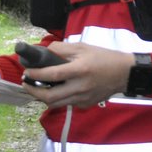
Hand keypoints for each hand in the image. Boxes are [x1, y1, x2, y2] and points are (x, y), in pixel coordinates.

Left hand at [18, 43, 134, 107]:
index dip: (36, 75)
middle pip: (50, 97)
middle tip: (27, 84)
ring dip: (43, 97)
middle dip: (34, 92)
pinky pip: (66, 103)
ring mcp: (83, 99)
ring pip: (55, 104)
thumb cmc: (103, 58)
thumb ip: (62, 48)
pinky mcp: (85, 105)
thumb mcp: (83, 47)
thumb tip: (45, 50)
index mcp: (80, 70)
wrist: (124, 73)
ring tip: (37, 87)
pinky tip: (56, 90)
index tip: (27, 72)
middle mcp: (80, 87)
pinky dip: (57, 99)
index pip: (52, 75)